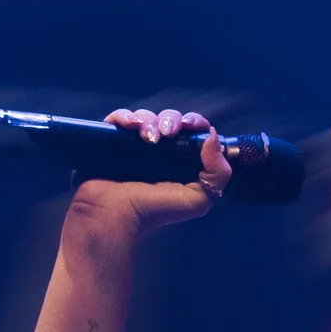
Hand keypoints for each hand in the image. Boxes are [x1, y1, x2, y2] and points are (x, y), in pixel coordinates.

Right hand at [67, 106, 230, 234]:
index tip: (189, 125)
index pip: (191, 131)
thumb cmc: (154, 212)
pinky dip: (125, 117)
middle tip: (167, 134)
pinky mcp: (112, 141)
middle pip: (169, 119)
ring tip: (148, 139)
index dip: (193, 122)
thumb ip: (217, 173)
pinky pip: (119, 118)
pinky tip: (129, 127)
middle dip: (170, 120)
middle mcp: (158, 151)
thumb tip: (213, 137)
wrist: (116, 216)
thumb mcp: (198, 200)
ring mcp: (134, 145)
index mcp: (180, 160)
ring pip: (145, 116)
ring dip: (149, 120)